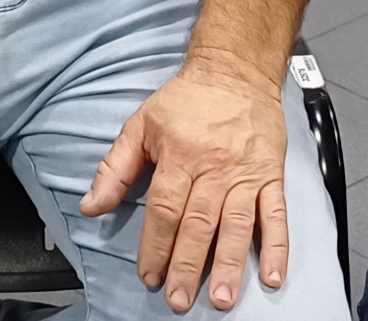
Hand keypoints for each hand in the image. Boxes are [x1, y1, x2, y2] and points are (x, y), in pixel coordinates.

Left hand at [81, 57, 288, 313]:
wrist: (236, 70)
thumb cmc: (186, 99)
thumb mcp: (140, 125)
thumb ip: (114, 168)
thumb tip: (91, 206)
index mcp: (178, 154)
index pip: (165, 210)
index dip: (155, 246)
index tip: (149, 276)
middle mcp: (213, 167)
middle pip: (198, 224)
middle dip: (187, 266)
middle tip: (179, 299)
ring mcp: (245, 173)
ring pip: (236, 225)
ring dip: (229, 265)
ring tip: (221, 298)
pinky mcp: (270, 175)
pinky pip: (276, 214)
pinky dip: (277, 246)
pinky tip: (272, 275)